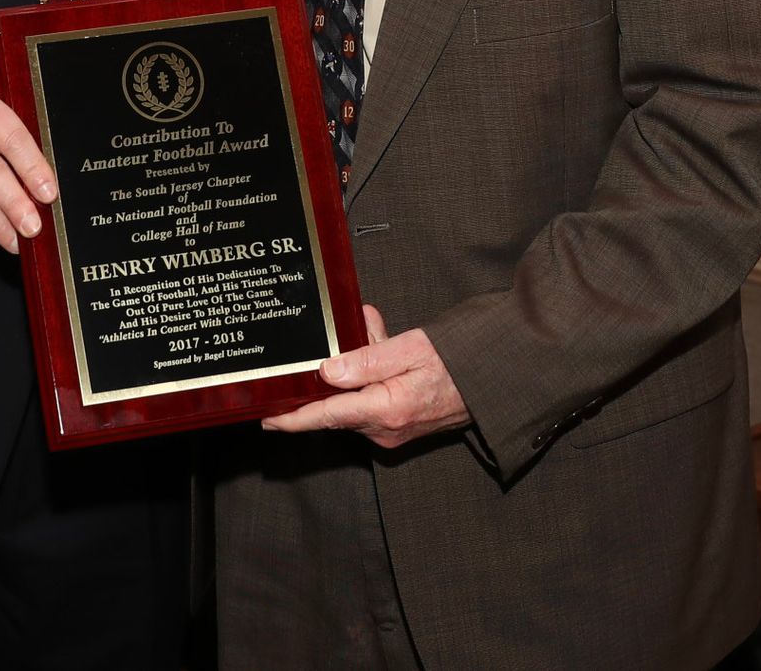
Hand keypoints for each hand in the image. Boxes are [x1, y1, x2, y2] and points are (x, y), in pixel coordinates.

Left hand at [262, 305, 469, 447]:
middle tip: (338, 336)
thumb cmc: (458, 362)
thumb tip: (326, 372)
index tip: (266, 419)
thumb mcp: (410, 349)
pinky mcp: (398, 426)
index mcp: (385, 410)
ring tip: (367, 328)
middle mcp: (385, 429)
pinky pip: (369, 401)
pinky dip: (368, 376)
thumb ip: (365, 359)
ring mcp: (392, 431)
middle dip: (329, 374)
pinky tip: (378, 344)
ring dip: (353, 370)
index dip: (293, 418)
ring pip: (353, 400)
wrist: (494, 380)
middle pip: (337, 405)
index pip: (326, 417)